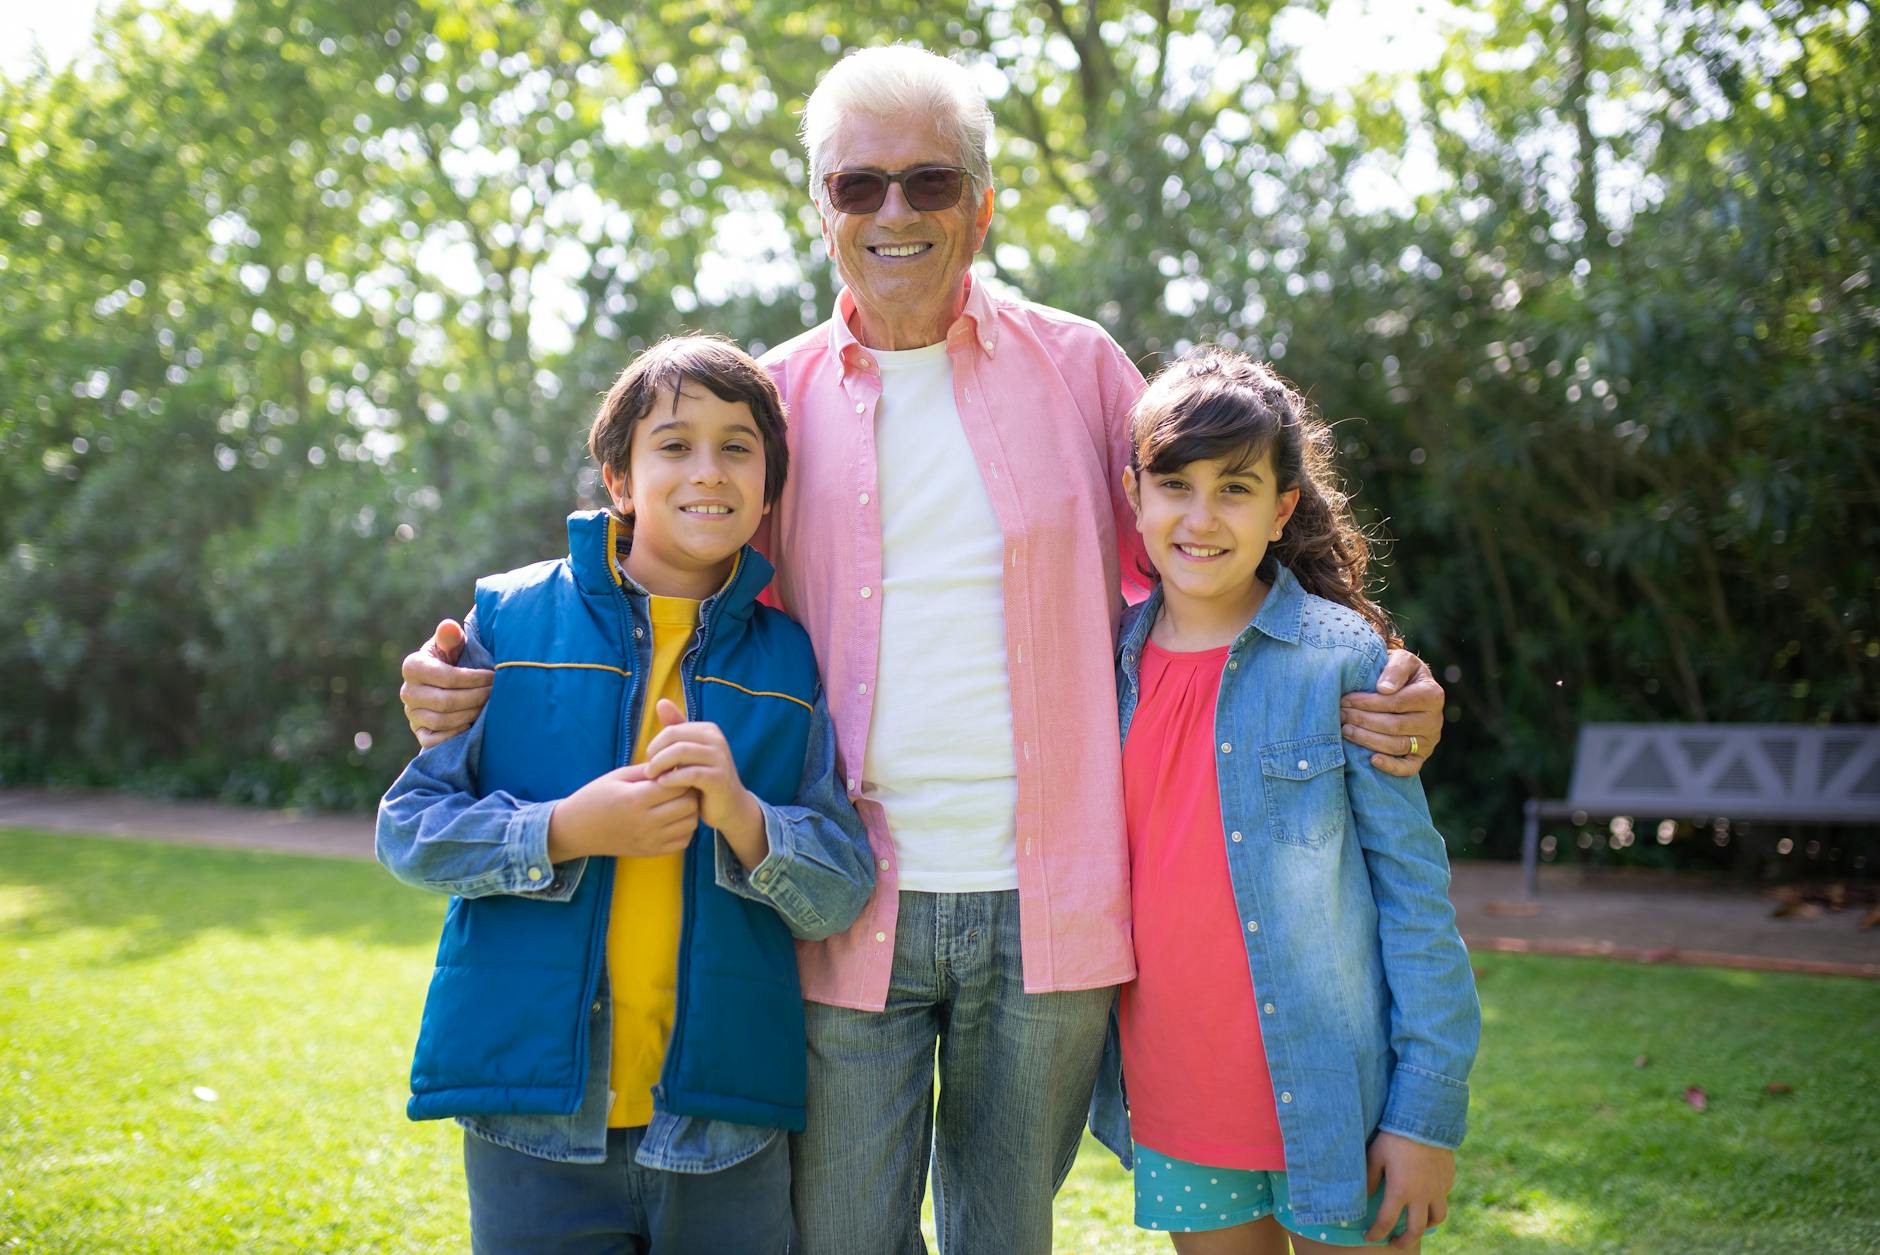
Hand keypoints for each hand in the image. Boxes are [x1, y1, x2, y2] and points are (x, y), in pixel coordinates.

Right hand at [401, 619, 493, 747]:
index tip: (494, 677)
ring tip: (488, 707)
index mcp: (413, 666)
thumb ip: (450, 636)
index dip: (475, 679)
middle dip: (476, 698)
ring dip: (470, 714)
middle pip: (446, 701)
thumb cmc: (453, 659)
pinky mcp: (419, 733)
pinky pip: (434, 740)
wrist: (445, 684)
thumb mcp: (452, 645)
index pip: (447, 677)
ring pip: (442, 721)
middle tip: (495, 694)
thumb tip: (449, 627)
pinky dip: (455, 734)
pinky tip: (472, 724)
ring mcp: (411, 714)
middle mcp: (407, 692)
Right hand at [547, 762, 699, 860]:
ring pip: (690, 823)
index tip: (675, 772)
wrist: (576, 830)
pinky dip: (684, 829)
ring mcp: (649, 840)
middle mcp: (645, 822)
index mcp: (635, 799)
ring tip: (677, 801)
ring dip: (689, 810)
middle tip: (679, 786)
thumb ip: (647, 770)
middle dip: (689, 791)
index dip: (681, 775)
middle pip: (689, 805)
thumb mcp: (617, 776)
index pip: (677, 785)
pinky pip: (683, 841)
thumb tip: (675, 764)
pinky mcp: (651, 852)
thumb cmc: (595, 797)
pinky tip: (673, 819)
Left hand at [642, 699, 767, 868]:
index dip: (655, 744)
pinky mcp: (719, 778)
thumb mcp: (689, 752)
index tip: (650, 760)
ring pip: (680, 752)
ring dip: (660, 765)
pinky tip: (663, 785)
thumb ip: (676, 729)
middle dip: (656, 754)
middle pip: (674, 737)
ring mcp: (720, 758)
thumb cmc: (704, 779)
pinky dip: (672, 778)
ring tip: (653, 777)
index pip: (672, 729)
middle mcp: (717, 739)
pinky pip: (689, 773)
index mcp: (709, 730)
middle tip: (648, 771)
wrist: (729, 806)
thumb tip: (661, 702)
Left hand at [1340, 649, 1443, 777]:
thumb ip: (1395, 668)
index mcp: (1432, 694)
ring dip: (1368, 740)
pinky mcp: (1421, 756)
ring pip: (1397, 745)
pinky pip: (1408, 768)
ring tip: (1345, 730)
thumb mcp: (1401, 659)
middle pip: (1395, 725)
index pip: (1397, 702)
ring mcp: (1429, 741)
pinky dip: (1390, 766)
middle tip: (1342, 715)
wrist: (1408, 686)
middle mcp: (1435, 720)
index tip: (1346, 700)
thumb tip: (1384, 689)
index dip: (1369, 703)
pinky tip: (1371, 760)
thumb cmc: (1400, 672)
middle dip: (1363, 720)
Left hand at [1363, 1131, 1454, 1248]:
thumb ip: (1370, 1178)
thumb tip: (1366, 1196)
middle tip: (1396, 1243)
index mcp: (1400, 1191)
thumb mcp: (1375, 1155)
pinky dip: (1435, 1202)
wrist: (1426, 1117)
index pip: (1386, 1222)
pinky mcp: (1448, 1178)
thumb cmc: (1395, 1135)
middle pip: (1416, 1230)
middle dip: (1404, 1241)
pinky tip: (1427, 1194)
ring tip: (1416, 1223)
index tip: (1369, 1237)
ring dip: (1425, 1224)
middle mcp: (1422, 1195)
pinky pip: (1443, 1197)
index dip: (1376, 1233)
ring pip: (1437, 1217)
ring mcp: (1438, 1188)